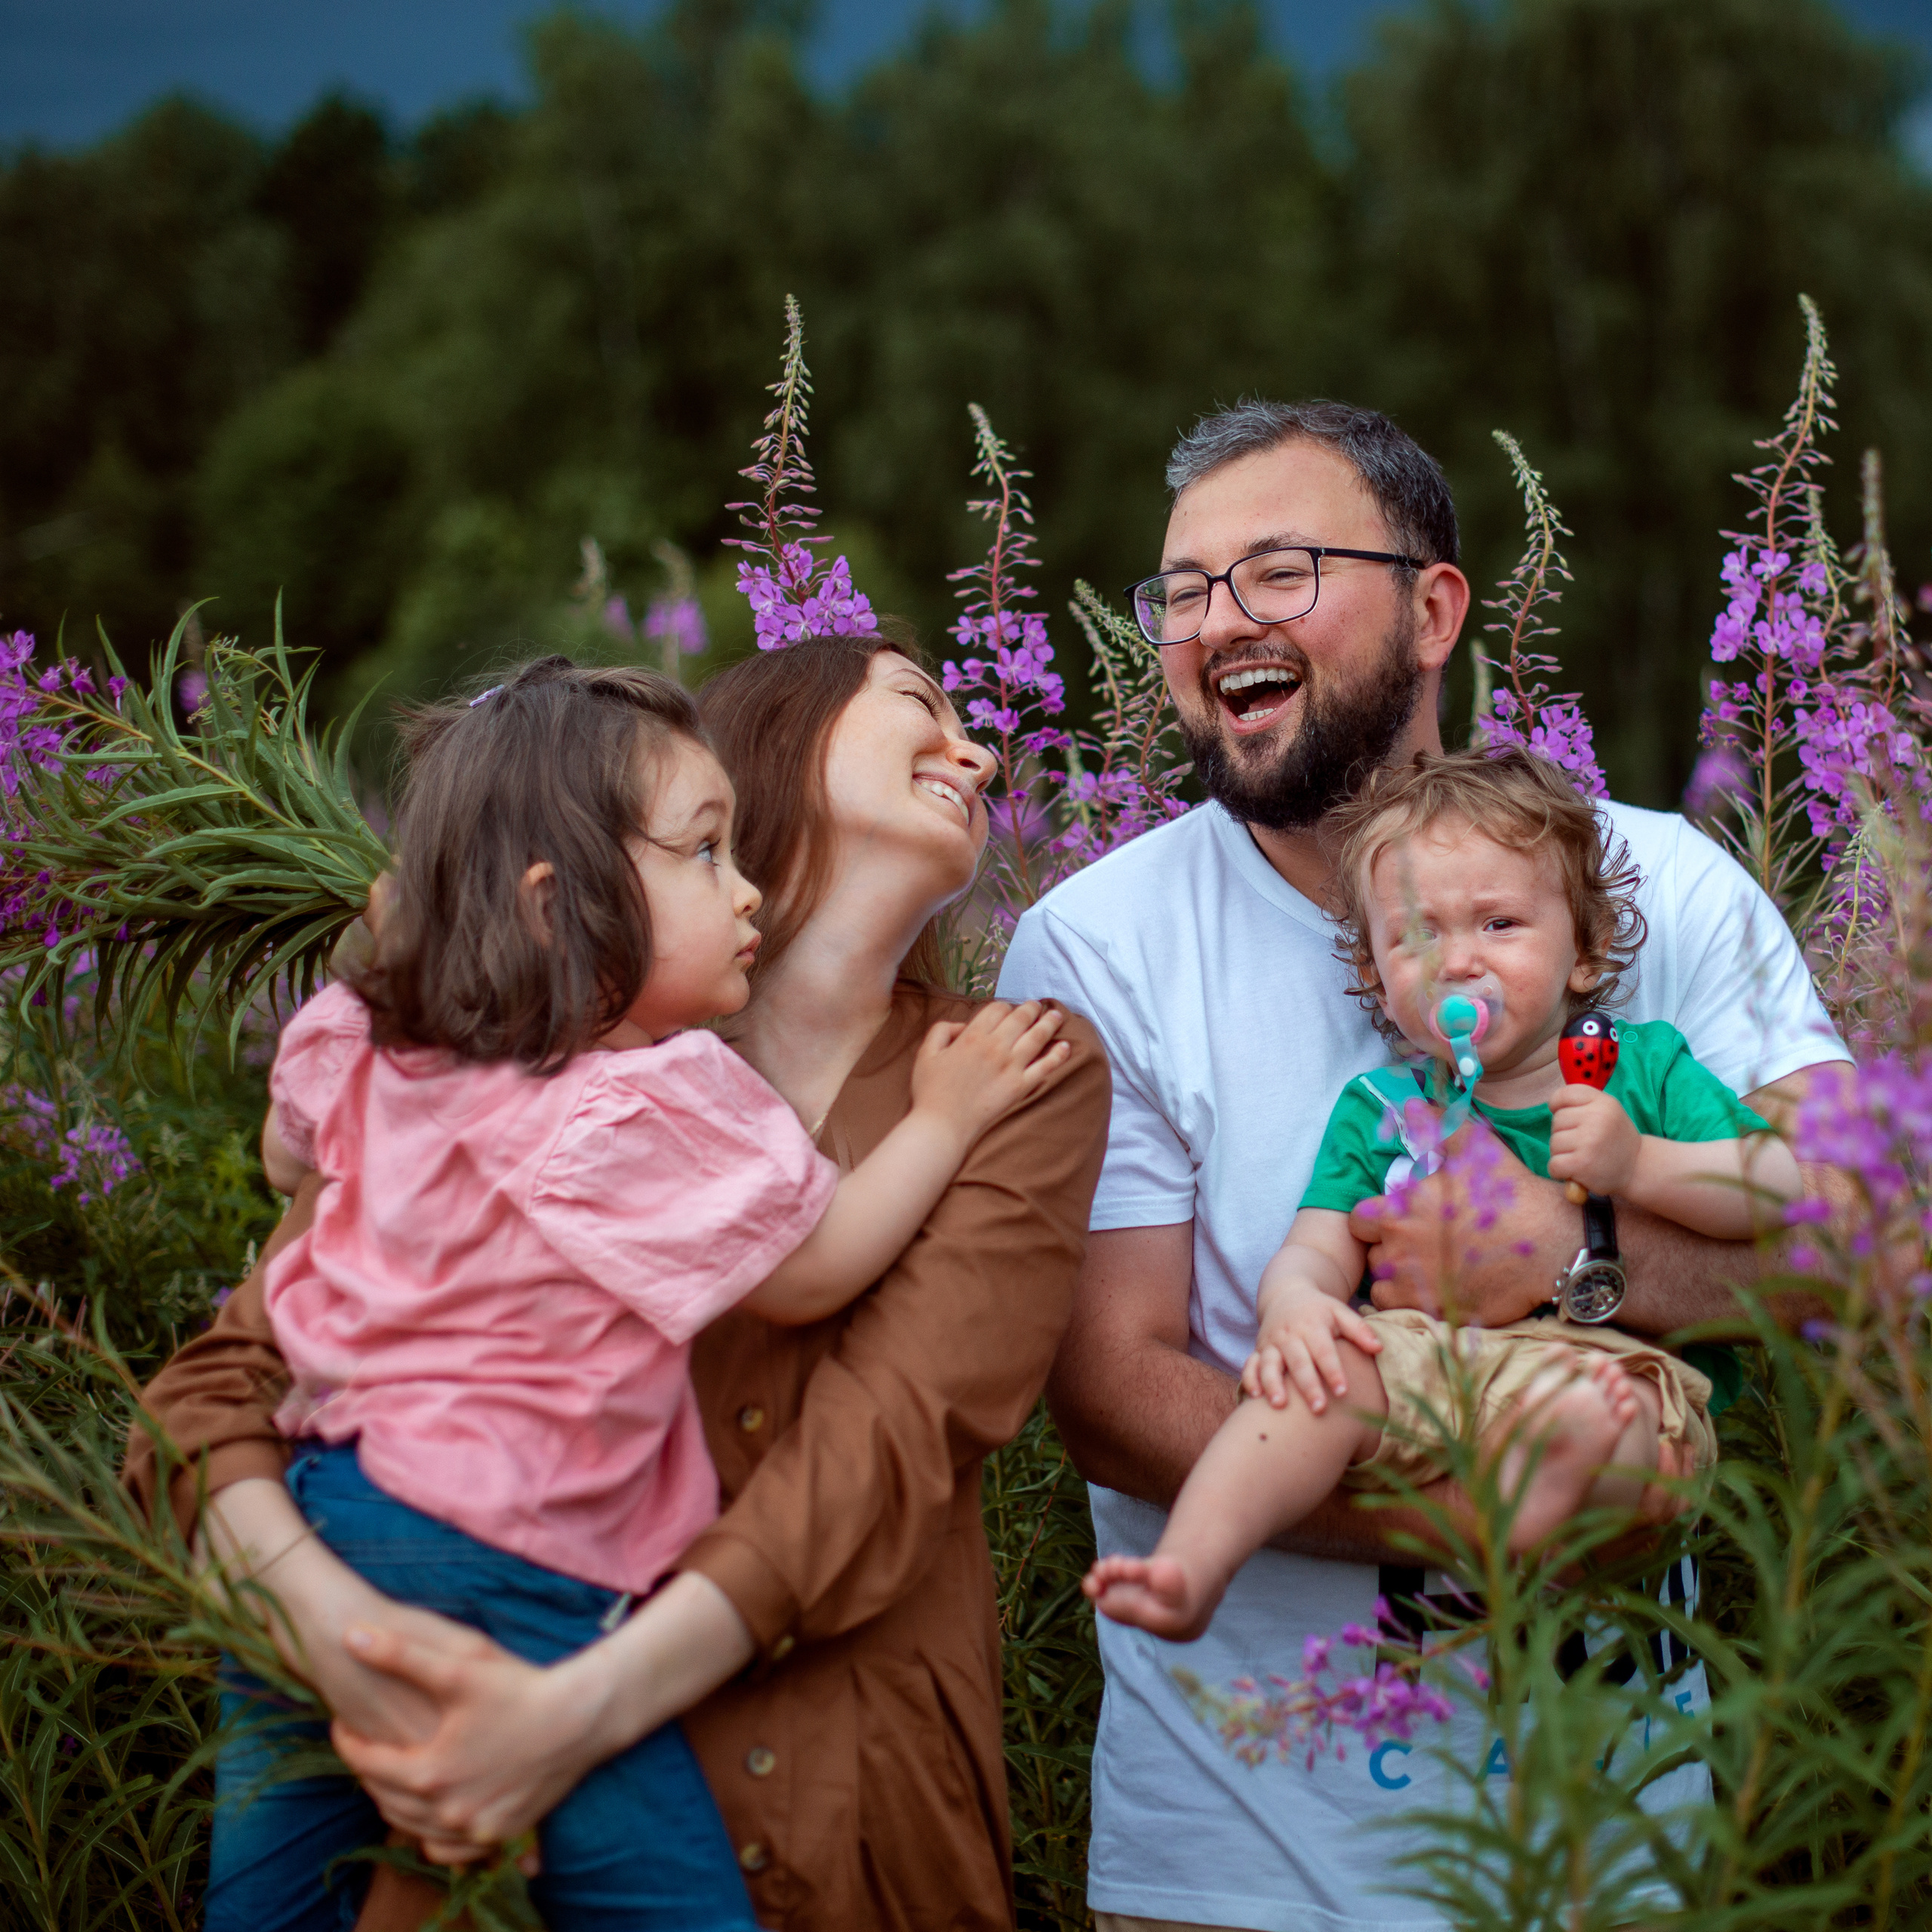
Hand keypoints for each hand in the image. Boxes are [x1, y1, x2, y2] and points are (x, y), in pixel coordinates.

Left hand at [330, 1621, 607, 1861]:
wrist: (582, 1718)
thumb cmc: (521, 1688)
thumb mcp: (459, 1668)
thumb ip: (400, 1654)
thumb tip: (349, 1635)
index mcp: (429, 1772)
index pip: (366, 1763)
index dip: (347, 1741)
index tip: (341, 1722)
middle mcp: (447, 1811)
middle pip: (385, 1799)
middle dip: (369, 1771)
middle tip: (365, 1746)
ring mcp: (474, 1828)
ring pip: (412, 1827)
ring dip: (394, 1803)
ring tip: (394, 1774)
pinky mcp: (498, 1834)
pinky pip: (447, 1848)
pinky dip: (430, 1832)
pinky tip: (433, 1809)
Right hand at [909, 999, 1071, 1141]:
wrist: (942, 1125)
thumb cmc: (931, 1091)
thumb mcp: (926, 1053)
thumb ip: (942, 1030)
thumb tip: (962, 1025)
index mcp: (972, 1036)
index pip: (997, 1009)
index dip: (1004, 1007)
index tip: (1008, 1010)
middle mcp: (995, 1047)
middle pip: (1021, 1018)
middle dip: (1031, 1009)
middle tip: (1038, 1006)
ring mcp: (1011, 1066)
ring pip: (1037, 1036)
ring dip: (1049, 1023)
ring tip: (1057, 1016)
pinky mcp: (1021, 1086)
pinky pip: (1045, 1066)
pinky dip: (1058, 1055)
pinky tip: (1065, 1046)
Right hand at [1241, 1283, 1381, 1412]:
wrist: (1285, 1295)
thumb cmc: (1319, 1310)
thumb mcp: (1339, 1312)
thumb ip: (1359, 1330)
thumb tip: (1379, 1348)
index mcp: (1312, 1326)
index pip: (1323, 1350)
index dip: (1332, 1371)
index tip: (1343, 1391)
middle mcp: (1290, 1335)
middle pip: (1298, 1362)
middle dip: (1307, 1385)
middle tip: (1319, 1408)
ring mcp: (1271, 1343)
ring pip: (1270, 1365)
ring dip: (1273, 1384)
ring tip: (1280, 1405)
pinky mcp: (1259, 1350)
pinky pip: (1250, 1365)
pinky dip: (1250, 1379)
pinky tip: (1254, 1397)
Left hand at [1353, 1127, 1568, 1323]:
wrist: (1550, 1247)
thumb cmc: (1510, 1197)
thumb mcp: (1476, 1150)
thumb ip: (1437, 1128)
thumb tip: (1411, 1103)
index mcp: (1402, 1208)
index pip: (1360, 1218)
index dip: (1377, 1218)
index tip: (1400, 1219)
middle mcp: (1399, 1246)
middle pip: (1370, 1250)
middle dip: (1386, 1245)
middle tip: (1416, 1243)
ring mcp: (1413, 1283)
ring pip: (1382, 1279)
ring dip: (1396, 1273)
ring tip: (1427, 1266)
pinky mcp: (1430, 1310)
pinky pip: (1397, 1307)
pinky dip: (1408, 1299)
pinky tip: (1432, 1286)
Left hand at [1548, 1085, 1640, 1197]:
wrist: (1638, 1168)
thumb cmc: (1615, 1138)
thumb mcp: (1608, 1111)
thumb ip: (1583, 1103)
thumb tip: (1552, 1104)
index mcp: (1603, 1102)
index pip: (1564, 1094)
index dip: (1558, 1105)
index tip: (1567, 1118)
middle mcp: (1597, 1118)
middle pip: (1557, 1120)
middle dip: (1564, 1133)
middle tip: (1583, 1143)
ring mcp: (1589, 1141)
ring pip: (1554, 1143)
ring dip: (1562, 1153)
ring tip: (1583, 1156)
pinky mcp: (1582, 1163)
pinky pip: (1553, 1164)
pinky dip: (1560, 1171)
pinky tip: (1575, 1171)